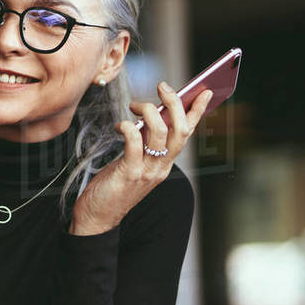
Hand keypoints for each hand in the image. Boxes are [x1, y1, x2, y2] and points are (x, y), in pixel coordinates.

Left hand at [69, 82, 211, 234]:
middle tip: (163, 86)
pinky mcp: (130, 173)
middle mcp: (162, 167)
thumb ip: (144, 143)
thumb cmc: (114, 187)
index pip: (187, 134)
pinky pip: (134, 142)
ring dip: (148, 111)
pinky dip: (127, 127)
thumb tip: (148, 115)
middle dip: (175, 103)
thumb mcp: (135, 162)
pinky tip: (118, 125)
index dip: (197, 112)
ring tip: (133, 106)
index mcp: (165, 164)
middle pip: (179, 130)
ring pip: (160, 132)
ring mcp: (148, 171)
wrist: (98, 218)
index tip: (206, 91)